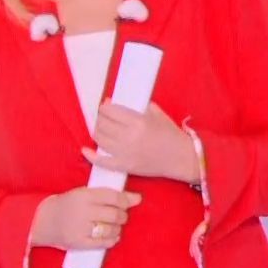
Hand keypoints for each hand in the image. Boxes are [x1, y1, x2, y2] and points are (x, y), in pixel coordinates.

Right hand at [31, 187, 142, 250]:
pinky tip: (113, 236)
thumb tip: (138, 198)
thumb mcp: (84, 193)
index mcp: (83, 195)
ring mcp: (80, 228)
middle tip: (120, 216)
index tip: (130, 202)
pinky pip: (102, 243)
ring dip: (118, 228)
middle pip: (114, 214)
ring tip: (114, 226)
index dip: (126, 200)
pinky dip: (112, 240)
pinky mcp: (78, 243)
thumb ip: (109, 195)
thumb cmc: (68, 205)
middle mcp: (82, 211)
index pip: (113, 197)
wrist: (41, 220)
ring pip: (110, 229)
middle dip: (122, 216)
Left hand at [82, 101, 196, 181]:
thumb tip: (117, 102)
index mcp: (138, 122)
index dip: (105, 107)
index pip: (110, 111)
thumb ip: (138, 106)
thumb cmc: (171, 135)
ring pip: (99, 139)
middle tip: (104, 117)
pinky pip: (102, 161)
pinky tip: (85, 150)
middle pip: (102, 124)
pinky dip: (91, 156)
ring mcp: (125, 153)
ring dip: (97, 131)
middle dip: (101, 118)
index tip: (106, 105)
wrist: (182, 158)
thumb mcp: (157, 114)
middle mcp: (129, 137)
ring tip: (101, 129)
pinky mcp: (124, 166)